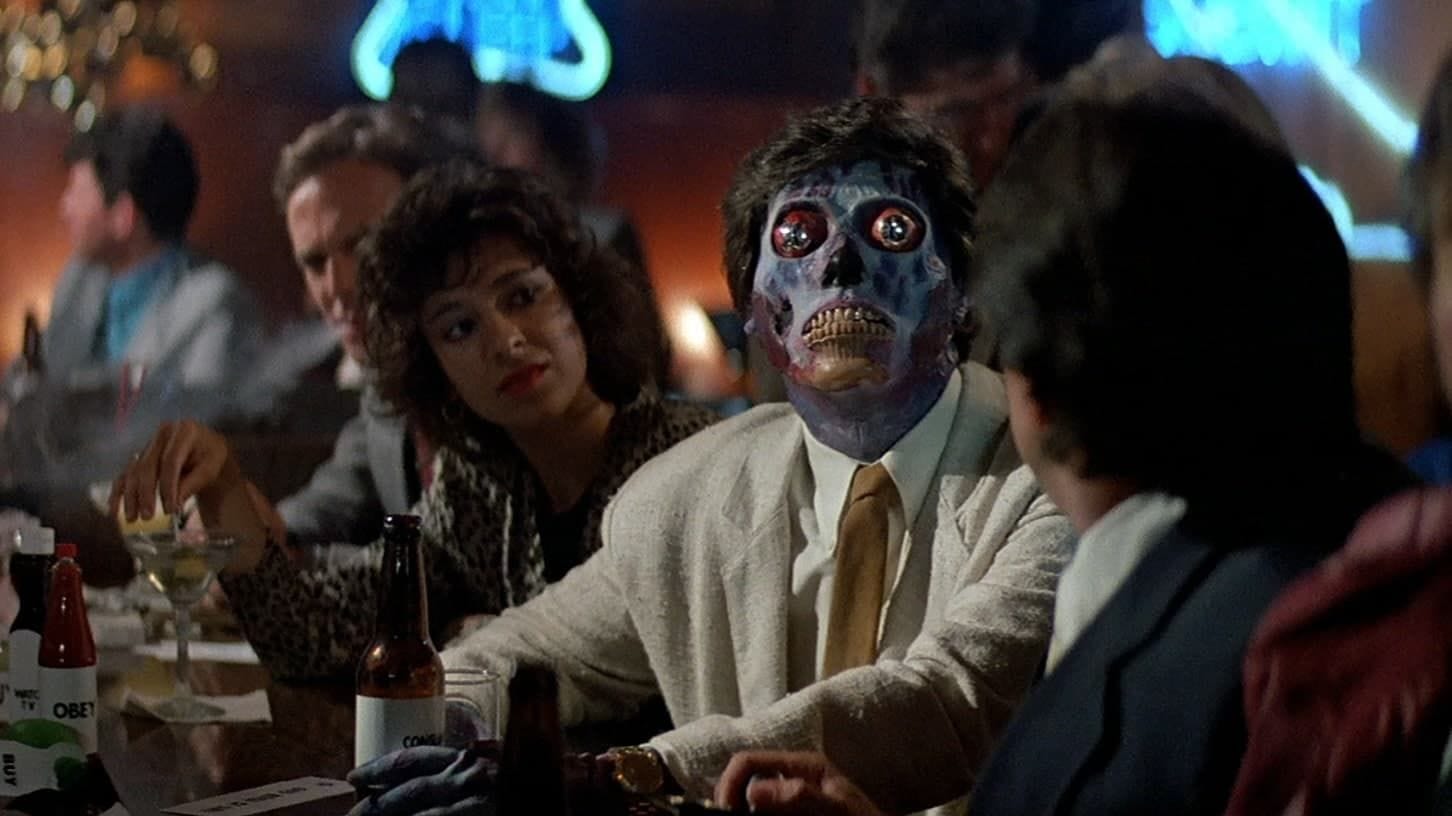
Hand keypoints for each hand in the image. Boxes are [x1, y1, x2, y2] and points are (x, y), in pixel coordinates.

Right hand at [108, 420, 241, 522]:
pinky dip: (119, 493)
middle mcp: (162, 434)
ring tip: (133, 518)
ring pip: (133, 471)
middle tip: (147, 516)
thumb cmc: (211, 457)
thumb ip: (192, 484)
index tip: (170, 509)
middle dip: (146, 493)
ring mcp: (148, 444)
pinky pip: (125, 475)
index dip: (168, 487)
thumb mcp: (210, 468)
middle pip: (147, 466)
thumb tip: (173, 503)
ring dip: (130, 496)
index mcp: (183, 431)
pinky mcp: (139, 456)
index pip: (170, 461)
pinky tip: (115, 511)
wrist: (206, 448)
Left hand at [347, 746, 495, 815]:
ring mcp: (473, 799)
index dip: (378, 768)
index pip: (411, 759)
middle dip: (375, 803)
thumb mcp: (485, 770)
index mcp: (464, 759)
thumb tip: (422, 782)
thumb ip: (458, 771)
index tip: (354, 775)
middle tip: (351, 813)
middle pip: (409, 788)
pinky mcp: (479, 814)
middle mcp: (467, 775)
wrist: (556, 804)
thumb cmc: (509, 783)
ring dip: (386, 815)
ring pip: (419, 807)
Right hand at [714, 752, 883, 815]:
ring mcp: (789, 797)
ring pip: (748, 799)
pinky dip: (752, 814)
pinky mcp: (789, 810)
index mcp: (802, 765)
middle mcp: (791, 776)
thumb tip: (755, 791)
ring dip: (741, 810)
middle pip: (743, 779)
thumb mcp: (837, 809)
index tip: (725, 812)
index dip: (730, 784)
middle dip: (732, 800)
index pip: (748, 761)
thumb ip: (800, 796)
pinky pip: (762, 810)